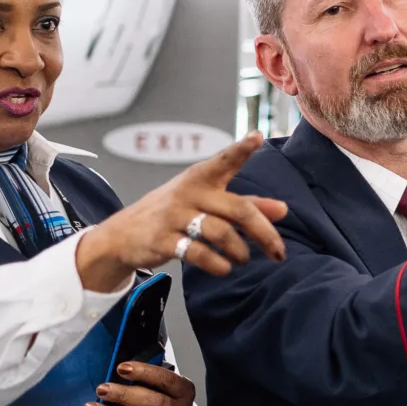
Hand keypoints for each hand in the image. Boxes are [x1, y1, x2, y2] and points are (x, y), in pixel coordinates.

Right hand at [75, 135, 289, 292]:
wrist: (122, 235)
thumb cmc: (174, 213)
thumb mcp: (206, 202)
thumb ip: (245, 204)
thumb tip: (284, 210)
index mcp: (201, 177)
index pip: (224, 161)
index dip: (241, 149)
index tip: (257, 137)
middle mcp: (188, 192)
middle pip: (238, 209)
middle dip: (264, 232)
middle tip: (278, 252)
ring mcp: (174, 216)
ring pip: (221, 233)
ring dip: (239, 251)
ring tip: (244, 259)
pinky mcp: (162, 240)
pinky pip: (198, 253)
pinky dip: (218, 264)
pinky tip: (225, 268)